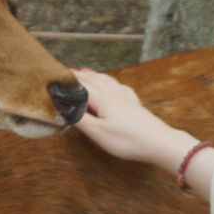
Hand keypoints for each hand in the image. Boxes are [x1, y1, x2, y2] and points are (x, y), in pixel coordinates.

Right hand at [71, 68, 199, 170]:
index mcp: (102, 98)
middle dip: (78, 75)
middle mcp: (114, 93)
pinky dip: (111, 81)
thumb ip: (79, 118)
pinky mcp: (135, 104)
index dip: (67, 80)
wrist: (159, 143)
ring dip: (94, 75)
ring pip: (107, 80)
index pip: (80, 85)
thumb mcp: (97, 133)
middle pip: (93, 79)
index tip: (54, 74)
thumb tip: (63, 107)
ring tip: (85, 71)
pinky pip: (119, 86)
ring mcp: (126, 97)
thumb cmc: (127, 140)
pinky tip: (114, 84)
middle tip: (66, 70)